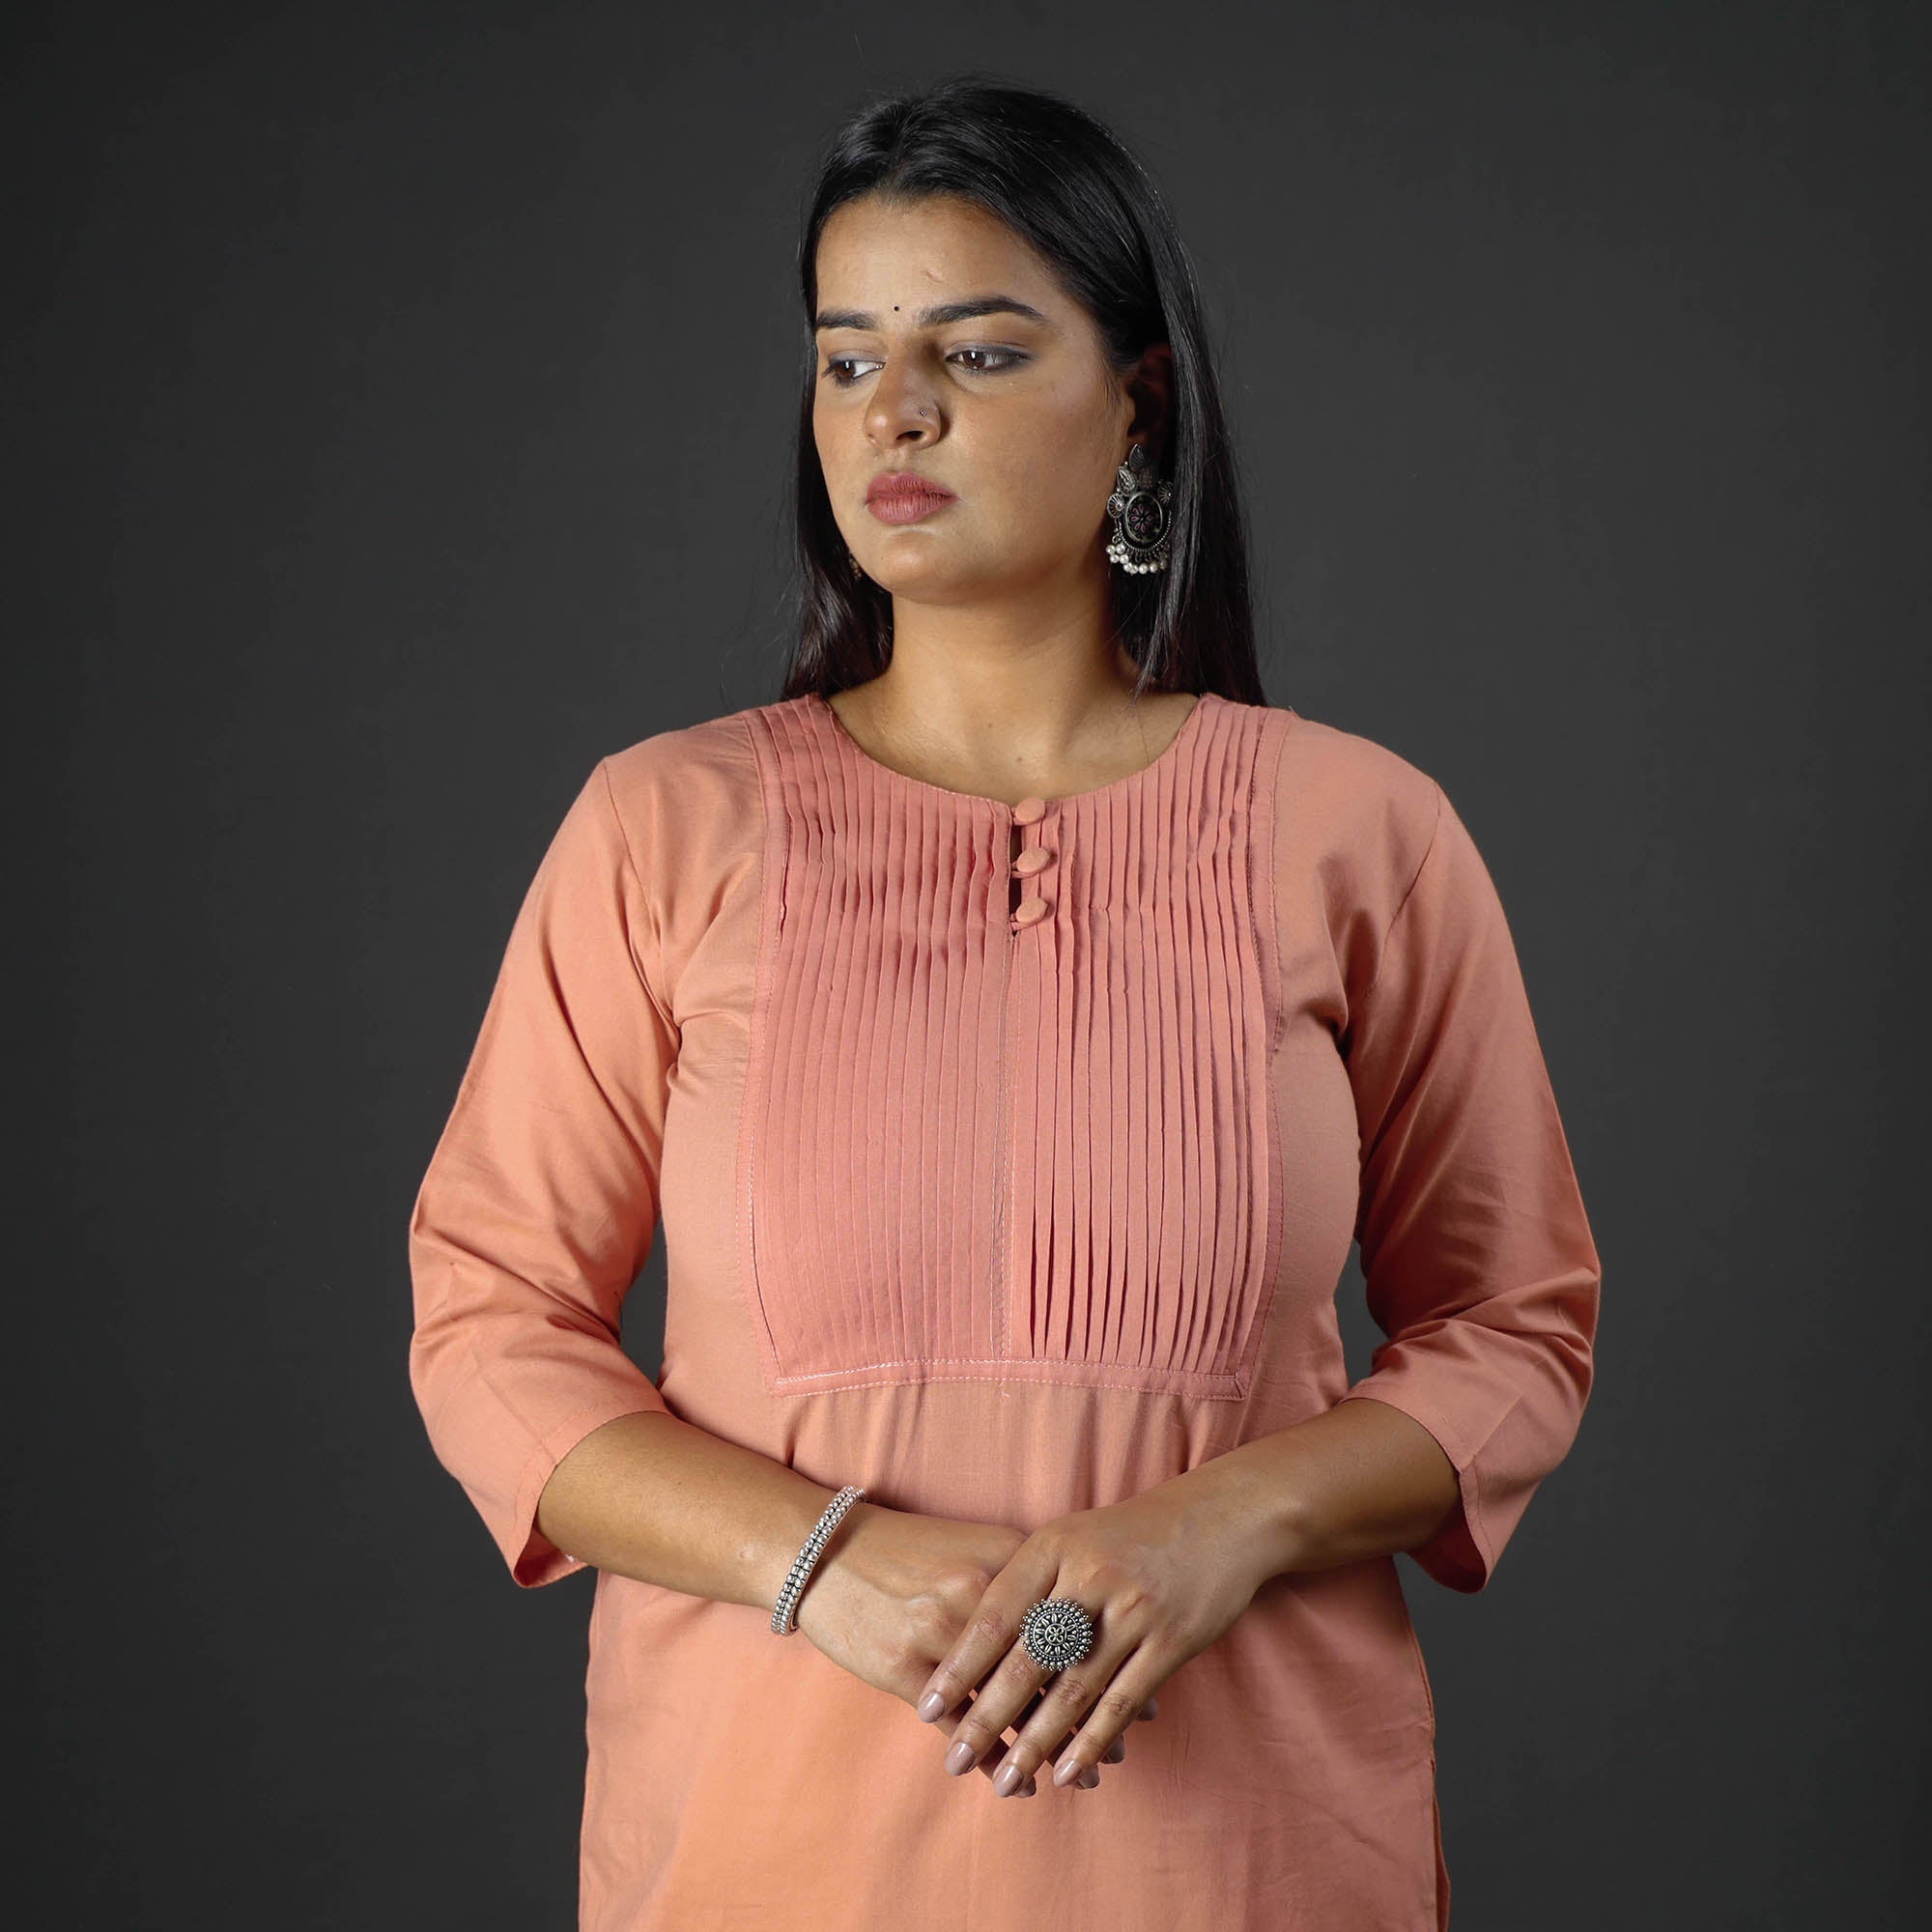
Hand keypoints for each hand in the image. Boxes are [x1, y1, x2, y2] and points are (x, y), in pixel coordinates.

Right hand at [793, 1503, 1157, 1793]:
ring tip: (1086, 1775)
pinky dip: (996, 1758)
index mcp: (1003, 1558)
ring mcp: (940, 1634)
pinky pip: (961, 1727)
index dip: (1110, 1662)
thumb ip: (1027, 1577)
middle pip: (1049, 1665)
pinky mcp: (905, 1669)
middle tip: (1121, 1749)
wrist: (825, 1551)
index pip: (1070, 1619)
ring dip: (1051, 1746)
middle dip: (1091, 1715)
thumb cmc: (908, 1550)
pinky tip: (1021, 1781)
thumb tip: (1083, 1620)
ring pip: (1011, 1704)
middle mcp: (978, 1594)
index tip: (1144, 1693)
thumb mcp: (974, 1546)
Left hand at [911, 1470, 1268, 1794]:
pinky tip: (1065, 1771)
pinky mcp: (1170, 1640)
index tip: (927, 1708)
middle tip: (952, 1760)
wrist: (1220, 1517)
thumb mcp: (1072, 1538)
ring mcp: (1132, 1608)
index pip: (995, 1615)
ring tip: (1005, 1782)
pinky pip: (1121, 1702)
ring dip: (1035, 1743)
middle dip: (986, 1716)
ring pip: (1073, 1689)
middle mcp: (1089, 1575)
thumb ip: (1030, 1584)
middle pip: (1027, 1659)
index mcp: (1054, 1545)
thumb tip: (972, 1645)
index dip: (960, 1666)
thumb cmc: (1131, 1534)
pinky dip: (1091, 1742)